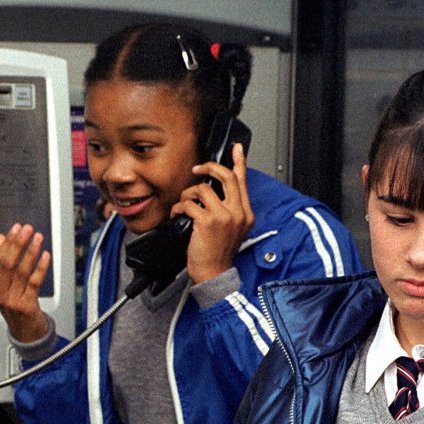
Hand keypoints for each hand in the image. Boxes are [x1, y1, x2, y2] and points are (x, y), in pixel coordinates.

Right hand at [0, 223, 51, 342]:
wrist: (26, 334)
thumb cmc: (17, 308)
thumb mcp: (6, 285)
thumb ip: (3, 261)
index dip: (8, 242)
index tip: (16, 228)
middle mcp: (1, 293)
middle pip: (8, 263)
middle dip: (18, 244)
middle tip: (26, 230)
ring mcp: (12, 300)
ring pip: (21, 271)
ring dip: (30, 252)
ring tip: (37, 238)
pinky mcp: (26, 305)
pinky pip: (34, 283)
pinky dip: (40, 267)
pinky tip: (45, 256)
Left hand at [172, 143, 254, 283]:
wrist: (213, 274)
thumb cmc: (217, 254)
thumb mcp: (231, 229)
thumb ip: (228, 210)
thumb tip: (215, 191)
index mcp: (245, 214)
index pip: (243, 181)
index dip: (239, 162)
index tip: (237, 148)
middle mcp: (238, 213)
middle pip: (226, 176)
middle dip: (209, 168)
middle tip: (198, 169)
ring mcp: (224, 217)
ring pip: (203, 189)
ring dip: (188, 194)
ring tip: (184, 204)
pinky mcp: (207, 222)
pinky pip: (189, 204)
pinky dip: (179, 207)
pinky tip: (177, 215)